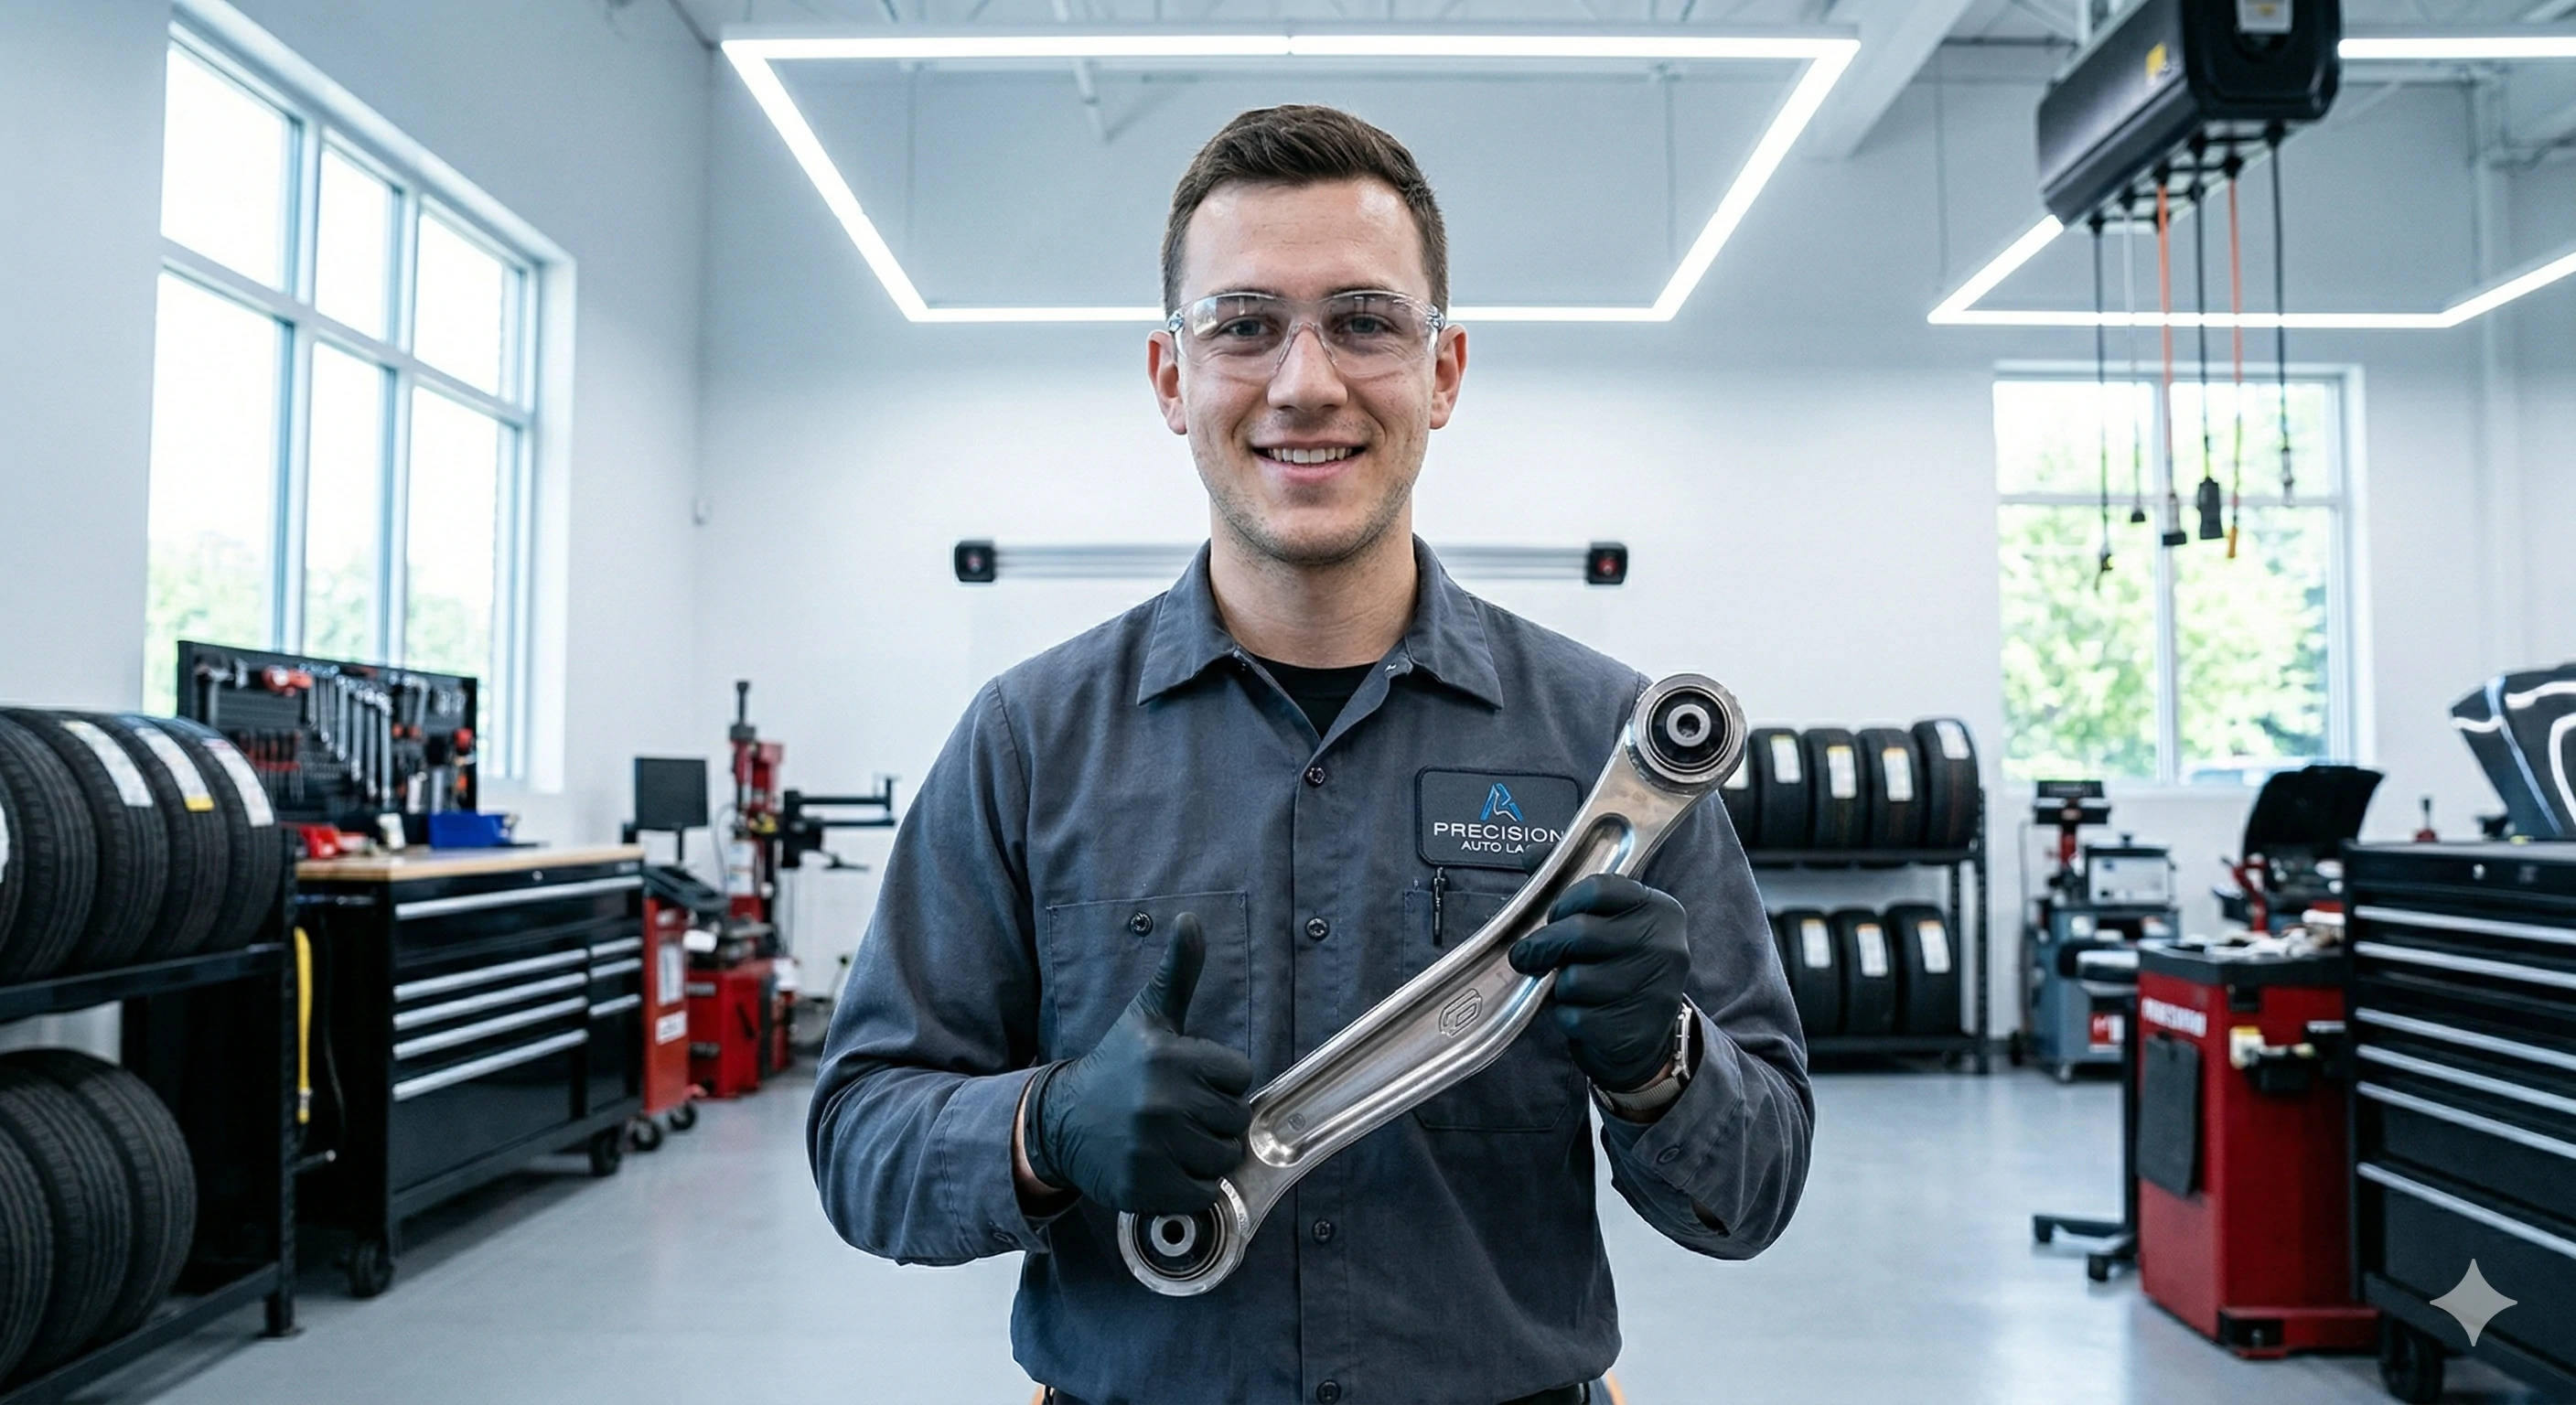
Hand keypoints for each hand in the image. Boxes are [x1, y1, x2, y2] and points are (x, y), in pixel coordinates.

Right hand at [1023, 914, 1252, 1211]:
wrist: (1061, 1121)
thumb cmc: (1116, 1067)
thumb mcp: (1147, 1016)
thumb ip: (1178, 971)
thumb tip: (1190, 920)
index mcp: (1170, 1057)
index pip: (1240, 1076)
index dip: (1220, 1081)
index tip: (1190, 1082)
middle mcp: (1162, 1101)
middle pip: (1235, 1121)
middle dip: (1214, 1120)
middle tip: (1178, 1114)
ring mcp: (1153, 1147)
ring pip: (1222, 1159)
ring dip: (1204, 1155)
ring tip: (1172, 1141)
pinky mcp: (1145, 1186)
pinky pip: (1202, 1193)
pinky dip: (1190, 1187)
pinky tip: (1164, 1167)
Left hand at [1507, 874, 1688, 1092]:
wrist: (1647, 1039)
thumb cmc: (1618, 968)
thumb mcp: (1608, 922)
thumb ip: (1572, 887)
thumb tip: (1531, 855)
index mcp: (1660, 911)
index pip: (1599, 887)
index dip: (1564, 901)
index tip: (1554, 916)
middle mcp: (1665, 947)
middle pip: (1580, 932)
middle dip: (1544, 945)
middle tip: (1529, 954)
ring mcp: (1654, 991)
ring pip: (1574, 978)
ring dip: (1560, 986)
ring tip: (1574, 987)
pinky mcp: (1634, 1030)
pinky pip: (1574, 1016)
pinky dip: (1566, 1016)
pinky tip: (1583, 1014)